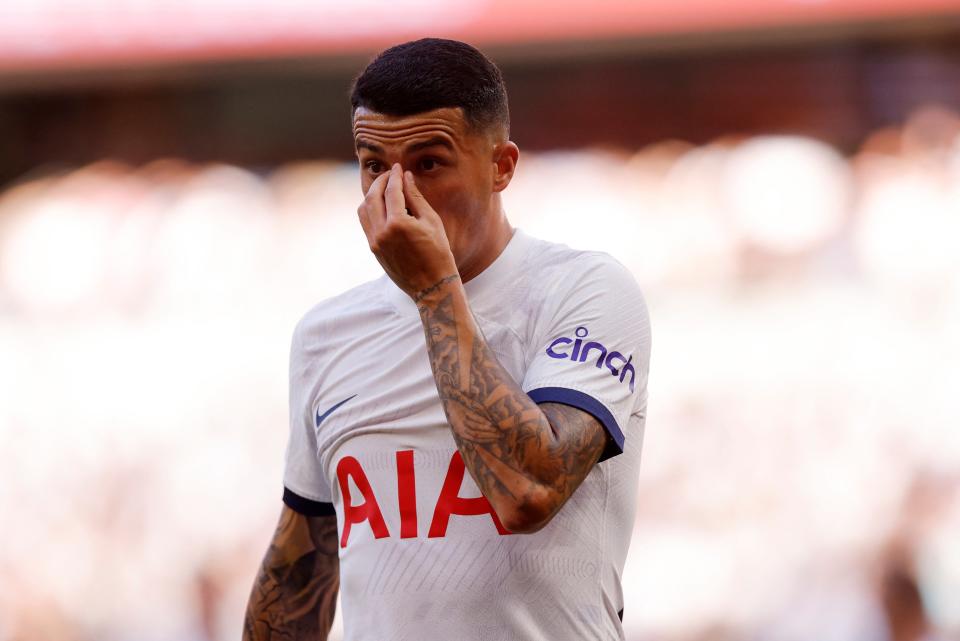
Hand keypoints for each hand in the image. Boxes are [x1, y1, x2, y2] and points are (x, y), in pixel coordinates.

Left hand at [357, 163, 458, 298]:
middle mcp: (382, 232)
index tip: (398, 167)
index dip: (395, 176)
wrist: (431, 286)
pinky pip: (366, 223)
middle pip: (372, 196)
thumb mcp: (432, 222)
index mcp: (398, 224)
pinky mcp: (373, 249)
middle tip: (390, 174)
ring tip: (384, 188)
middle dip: (380, 181)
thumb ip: (416, 198)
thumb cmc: (438, 253)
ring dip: (372, 195)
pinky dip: (370, 209)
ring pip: (364, 209)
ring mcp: (374, 242)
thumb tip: (407, 178)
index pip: (392, 191)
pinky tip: (381, 205)